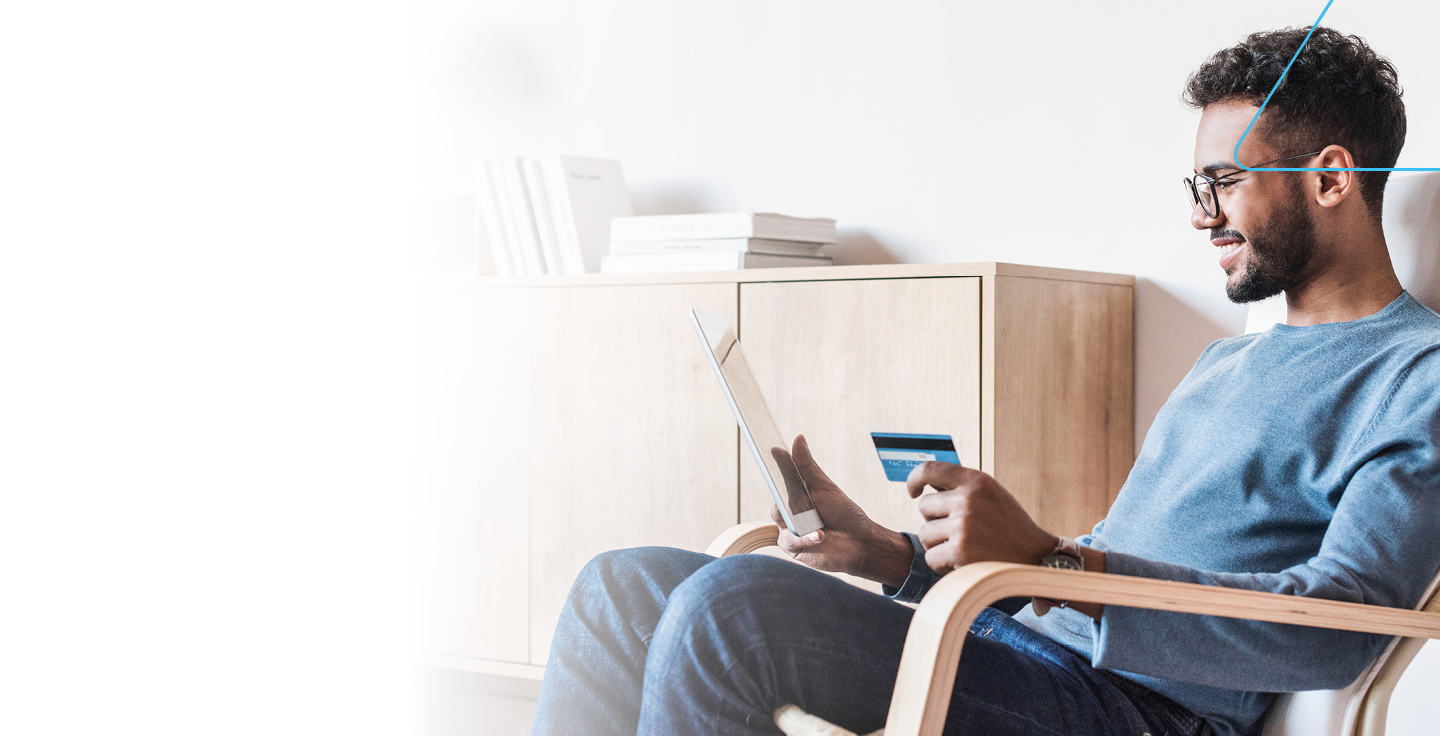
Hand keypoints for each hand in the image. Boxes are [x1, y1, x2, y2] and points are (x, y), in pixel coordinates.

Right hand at [769, 435, 912, 586]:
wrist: (860, 543)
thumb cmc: (843, 514)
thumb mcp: (824, 487)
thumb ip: (806, 466)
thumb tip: (798, 438)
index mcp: (794, 496)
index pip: (780, 480)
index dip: (775, 467)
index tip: (772, 449)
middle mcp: (789, 513)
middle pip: (778, 501)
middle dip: (789, 499)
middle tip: (798, 498)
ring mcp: (789, 530)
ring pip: (781, 521)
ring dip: (799, 520)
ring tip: (817, 522)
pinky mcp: (793, 548)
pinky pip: (791, 540)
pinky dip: (806, 537)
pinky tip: (820, 535)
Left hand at [906, 462, 1057, 574]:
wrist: (1035, 558)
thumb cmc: (1009, 527)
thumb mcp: (991, 495)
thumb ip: (961, 487)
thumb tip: (924, 482)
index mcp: (976, 481)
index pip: (930, 469)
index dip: (915, 479)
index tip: (913, 492)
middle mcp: (968, 499)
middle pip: (924, 506)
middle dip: (935, 520)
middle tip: (959, 531)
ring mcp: (964, 525)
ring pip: (924, 533)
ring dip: (937, 544)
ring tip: (963, 547)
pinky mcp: (960, 551)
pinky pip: (931, 556)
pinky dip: (942, 563)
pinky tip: (963, 562)